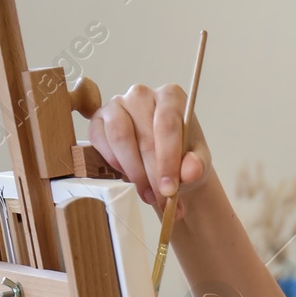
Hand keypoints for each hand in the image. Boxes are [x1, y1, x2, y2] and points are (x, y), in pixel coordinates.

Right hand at [89, 83, 211, 209]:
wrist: (164, 159)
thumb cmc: (182, 155)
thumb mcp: (197, 161)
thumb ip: (196, 165)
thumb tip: (190, 172)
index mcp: (171, 96)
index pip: (167, 125)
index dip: (167, 161)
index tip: (170, 190)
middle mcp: (141, 95)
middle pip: (144, 136)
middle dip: (153, 175)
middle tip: (162, 201)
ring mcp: (117, 104)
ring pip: (119, 138)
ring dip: (133, 173)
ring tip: (148, 195)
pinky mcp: (98, 119)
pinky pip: (100, 141)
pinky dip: (114, 164)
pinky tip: (130, 177)